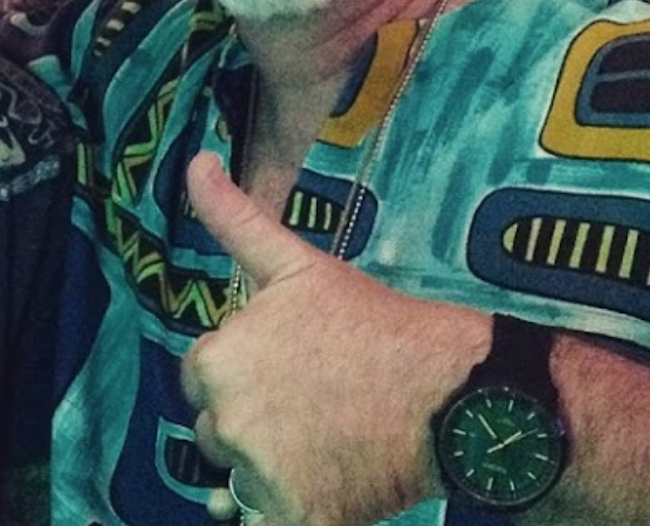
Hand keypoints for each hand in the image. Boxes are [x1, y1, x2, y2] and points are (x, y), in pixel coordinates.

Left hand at [178, 154, 483, 525]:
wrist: (452, 392)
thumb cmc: (377, 325)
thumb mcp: (299, 266)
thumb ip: (235, 220)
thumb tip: (197, 159)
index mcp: (216, 360)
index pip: (203, 378)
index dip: (247, 372)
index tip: (295, 365)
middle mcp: (225, 421)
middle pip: (216, 432)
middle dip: (254, 421)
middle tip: (318, 404)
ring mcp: (258, 475)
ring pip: (240, 479)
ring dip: (269, 469)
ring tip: (329, 443)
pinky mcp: (292, 517)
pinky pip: (261, 522)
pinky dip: (285, 512)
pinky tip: (323, 490)